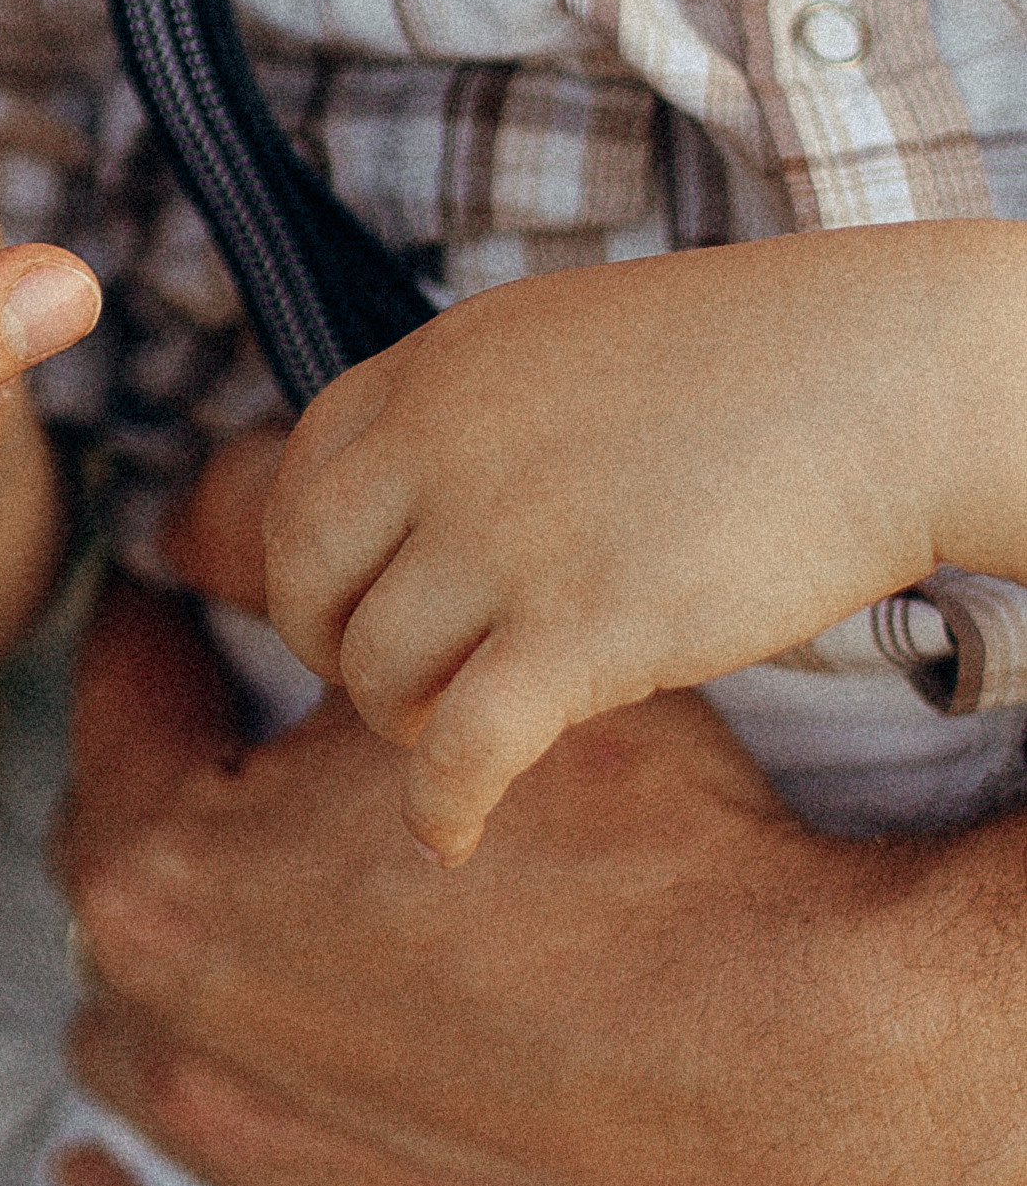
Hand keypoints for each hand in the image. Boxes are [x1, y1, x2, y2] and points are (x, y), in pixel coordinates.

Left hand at [53, 573, 1026, 1185]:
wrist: (812, 1069)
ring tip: (196, 934)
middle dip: (156, 799)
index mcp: (171, 873)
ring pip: (136, 1063)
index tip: (161, 602)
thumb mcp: (468, 673)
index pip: (119, 709)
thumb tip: (187, 517)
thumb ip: (292, 584)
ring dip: (158, 992)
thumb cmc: (659, 860)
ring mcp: (261, 1181)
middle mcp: (182, 1039)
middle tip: (210, 744)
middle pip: (115, 884)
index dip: (147, 635)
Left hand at [188, 225, 1026, 861]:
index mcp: (437, 368)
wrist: (883, 383)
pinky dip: (440, 805)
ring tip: (459, 733)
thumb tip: (399, 515)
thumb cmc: (747, 374)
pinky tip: (453, 835)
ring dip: (403, 722)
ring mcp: (505, 539)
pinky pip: (458, 749)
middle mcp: (444, 446)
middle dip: (330, 649)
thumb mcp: (561, 350)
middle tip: (390, 683)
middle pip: (304, 581)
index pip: (301, 482)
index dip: (312, 564)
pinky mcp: (581, 631)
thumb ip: (467, 420)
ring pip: (376, 672)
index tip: (352, 609)